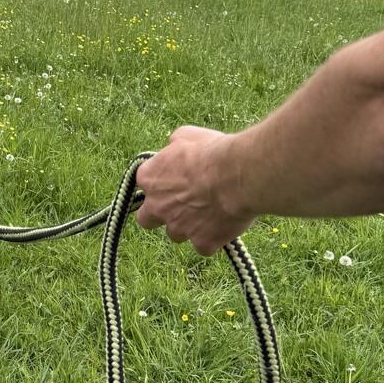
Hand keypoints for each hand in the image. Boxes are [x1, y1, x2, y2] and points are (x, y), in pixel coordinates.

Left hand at [135, 126, 255, 254]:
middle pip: (147, 219)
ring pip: (177, 234)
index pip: (144, 185)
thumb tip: (173, 145)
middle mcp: (158, 206)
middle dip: (160, 214)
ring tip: (210, 212)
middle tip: (180, 207)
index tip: (174, 181)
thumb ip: (173, 145)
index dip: (160, 184)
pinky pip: (204, 246)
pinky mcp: (202, 243)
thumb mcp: (187, 135)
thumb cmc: (213, 151)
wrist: (238, 175)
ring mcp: (179, 227)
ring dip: (188, 226)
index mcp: (150, 178)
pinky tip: (225, 225)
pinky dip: (212, 239)